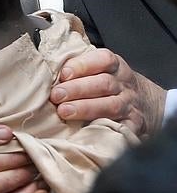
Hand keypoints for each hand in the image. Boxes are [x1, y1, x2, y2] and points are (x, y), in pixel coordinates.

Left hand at [50, 48, 166, 136]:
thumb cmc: (109, 85)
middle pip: (103, 83)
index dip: (82, 65)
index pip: (103, 59)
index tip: (64, 74)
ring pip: (110, 105)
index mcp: (115, 67)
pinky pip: (121, 129)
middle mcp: (124, 85)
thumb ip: (78, 68)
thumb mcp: (100, 70)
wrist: (146, 105)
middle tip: (56, 95)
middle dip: (77, 89)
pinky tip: (86, 133)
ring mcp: (130, 106)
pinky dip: (105, 130)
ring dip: (85, 108)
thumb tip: (46, 69)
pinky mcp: (133, 126)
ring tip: (64, 111)